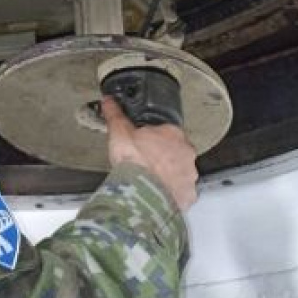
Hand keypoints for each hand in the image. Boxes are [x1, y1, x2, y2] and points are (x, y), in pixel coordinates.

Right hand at [102, 96, 198, 211]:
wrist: (142, 193)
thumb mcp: (119, 131)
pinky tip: (157, 194)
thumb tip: (109, 102)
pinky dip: (171, 193)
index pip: (166, 130)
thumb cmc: (134, 161)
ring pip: (180, 172)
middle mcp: (186, 154)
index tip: (143, 144)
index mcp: (174, 134)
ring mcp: (189, 176)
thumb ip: (115, 114)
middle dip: (163, 156)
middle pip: (176, 151)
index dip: (152, 137)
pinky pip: (181, 192)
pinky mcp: (188, 196)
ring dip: (168, 175)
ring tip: (149, 180)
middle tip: (145, 163)